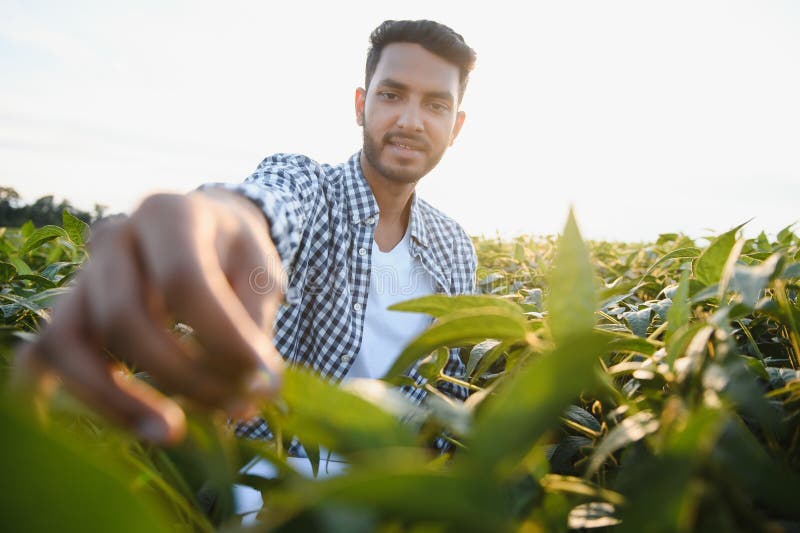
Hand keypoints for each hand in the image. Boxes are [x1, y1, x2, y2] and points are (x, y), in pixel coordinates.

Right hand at [14, 189, 284, 443]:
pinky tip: (114, 424)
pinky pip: (47, 358)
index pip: (183, 281)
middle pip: (123, 318)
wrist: (206, 229)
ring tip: (174, 432)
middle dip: (183, 376)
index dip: (222, 339)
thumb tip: (250, 388)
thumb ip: (256, 321)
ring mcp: (82, 276)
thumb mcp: (262, 271)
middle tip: (236, 405)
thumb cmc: (236, 253)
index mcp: (169, 214)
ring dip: (119, 400)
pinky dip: (66, 395)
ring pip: (69, 341)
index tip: (263, 378)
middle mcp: (115, 239)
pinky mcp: (69, 311)